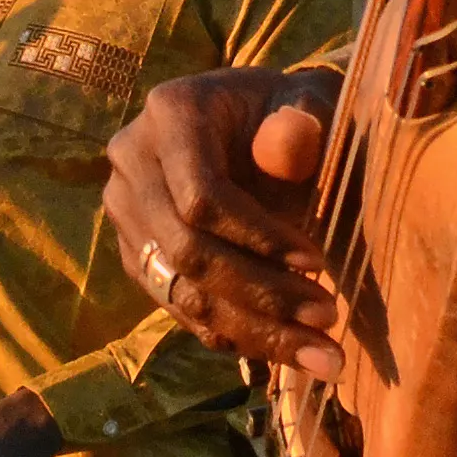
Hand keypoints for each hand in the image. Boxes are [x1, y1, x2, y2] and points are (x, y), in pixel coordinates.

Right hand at [103, 64, 345, 377]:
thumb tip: (285, 146)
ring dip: (254, 330)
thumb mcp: (311, 103)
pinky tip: (287, 348)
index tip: (318, 264)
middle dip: (262, 296)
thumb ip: (303, 123)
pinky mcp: (136, 253)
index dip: (260, 238)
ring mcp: (127, 211)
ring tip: (321, 352)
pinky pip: (178, 307)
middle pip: (187, 252)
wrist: (264, 125)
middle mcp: (133, 160)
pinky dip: (234, 332)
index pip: (202, 196)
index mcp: (171, 112)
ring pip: (181, 291)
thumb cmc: (295, 112)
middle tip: (328, 319)